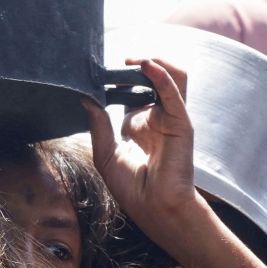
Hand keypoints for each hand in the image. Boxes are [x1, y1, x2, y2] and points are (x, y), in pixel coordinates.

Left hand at [83, 58, 199, 224]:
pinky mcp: (180, 122)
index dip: (118, 79)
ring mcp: (170, 118)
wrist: (154, 208)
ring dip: (153, 62)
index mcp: (138, 124)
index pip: (131, 90)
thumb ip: (98, 125)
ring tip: (133, 59)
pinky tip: (147, 64)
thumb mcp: (105, 154)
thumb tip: (85, 98)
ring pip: (171, 77)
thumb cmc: (133, 188)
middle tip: (115, 61)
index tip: (99, 73)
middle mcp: (155, 117)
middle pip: (151, 78)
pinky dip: (162, 74)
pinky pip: (173, 91)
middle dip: (134, 66)